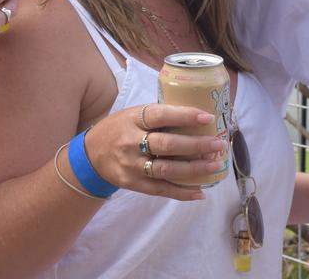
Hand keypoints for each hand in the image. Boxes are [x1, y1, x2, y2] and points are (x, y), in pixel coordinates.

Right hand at [83, 103, 226, 200]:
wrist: (90, 154)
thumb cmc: (120, 129)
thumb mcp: (132, 114)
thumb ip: (158, 116)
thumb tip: (197, 116)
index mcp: (132, 119)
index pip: (160, 116)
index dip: (184, 116)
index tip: (207, 118)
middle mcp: (131, 142)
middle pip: (167, 145)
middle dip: (195, 145)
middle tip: (218, 144)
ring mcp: (132, 166)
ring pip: (166, 170)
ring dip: (193, 169)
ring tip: (214, 165)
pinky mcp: (133, 184)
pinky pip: (161, 190)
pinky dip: (182, 192)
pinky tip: (200, 192)